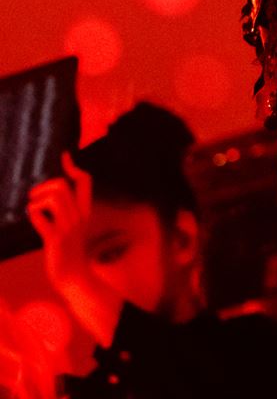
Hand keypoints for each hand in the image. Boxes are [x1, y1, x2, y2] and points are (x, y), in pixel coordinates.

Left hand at [27, 155, 120, 345]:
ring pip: (54, 198)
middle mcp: (78, 216)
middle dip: (45, 186)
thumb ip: (67, 211)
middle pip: (63, 186)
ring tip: (32, 206)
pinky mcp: (56, 240)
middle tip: (35, 195)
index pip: (85, 181)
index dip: (73, 167)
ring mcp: (68, 228)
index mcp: (84, 211)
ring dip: (37, 199)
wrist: (74, 279)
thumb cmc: (69, 252)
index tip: (64, 156)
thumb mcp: (73, 228)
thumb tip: (51, 195)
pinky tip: (32, 218)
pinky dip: (33, 214)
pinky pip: (42, 219)